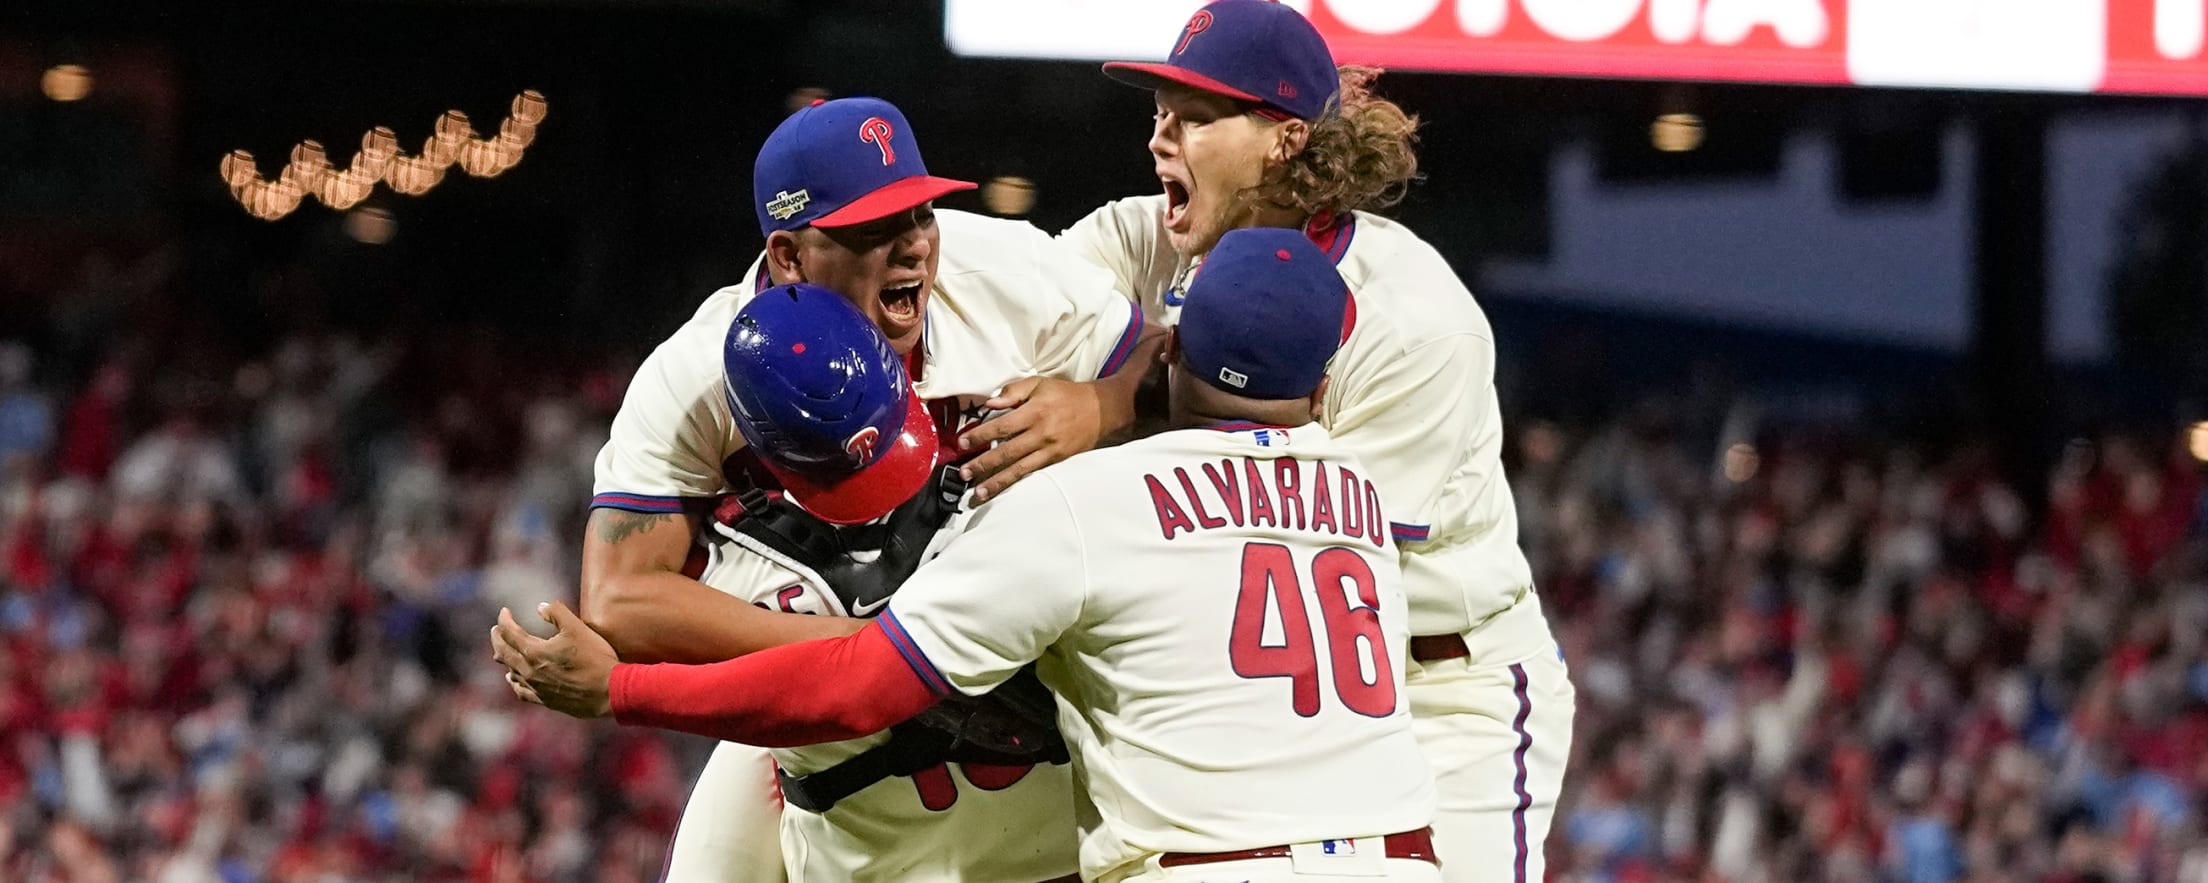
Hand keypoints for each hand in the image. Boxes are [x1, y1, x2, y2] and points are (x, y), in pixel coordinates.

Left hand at [490, 601, 617, 718]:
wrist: (608, 692)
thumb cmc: (595, 658)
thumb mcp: (578, 628)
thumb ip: (557, 613)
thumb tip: (540, 607)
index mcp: (535, 652)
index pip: (510, 633)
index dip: (504, 619)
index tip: (504, 611)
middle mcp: (530, 671)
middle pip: (504, 653)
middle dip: (498, 638)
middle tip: (496, 629)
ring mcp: (536, 688)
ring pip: (510, 672)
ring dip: (504, 658)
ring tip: (501, 651)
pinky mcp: (545, 700)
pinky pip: (521, 690)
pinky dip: (514, 681)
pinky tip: (513, 679)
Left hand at [957, 377, 1102, 501]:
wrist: (1100, 410)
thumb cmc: (1066, 395)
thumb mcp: (1040, 383)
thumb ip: (1013, 391)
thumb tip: (990, 403)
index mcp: (1035, 411)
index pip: (1001, 426)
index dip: (980, 436)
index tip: (962, 443)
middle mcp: (1041, 433)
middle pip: (1007, 451)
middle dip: (983, 464)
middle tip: (963, 473)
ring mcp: (1049, 450)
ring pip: (1019, 469)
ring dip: (996, 482)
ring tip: (978, 492)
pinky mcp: (1055, 461)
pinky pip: (1031, 473)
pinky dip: (1015, 483)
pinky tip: (1001, 491)